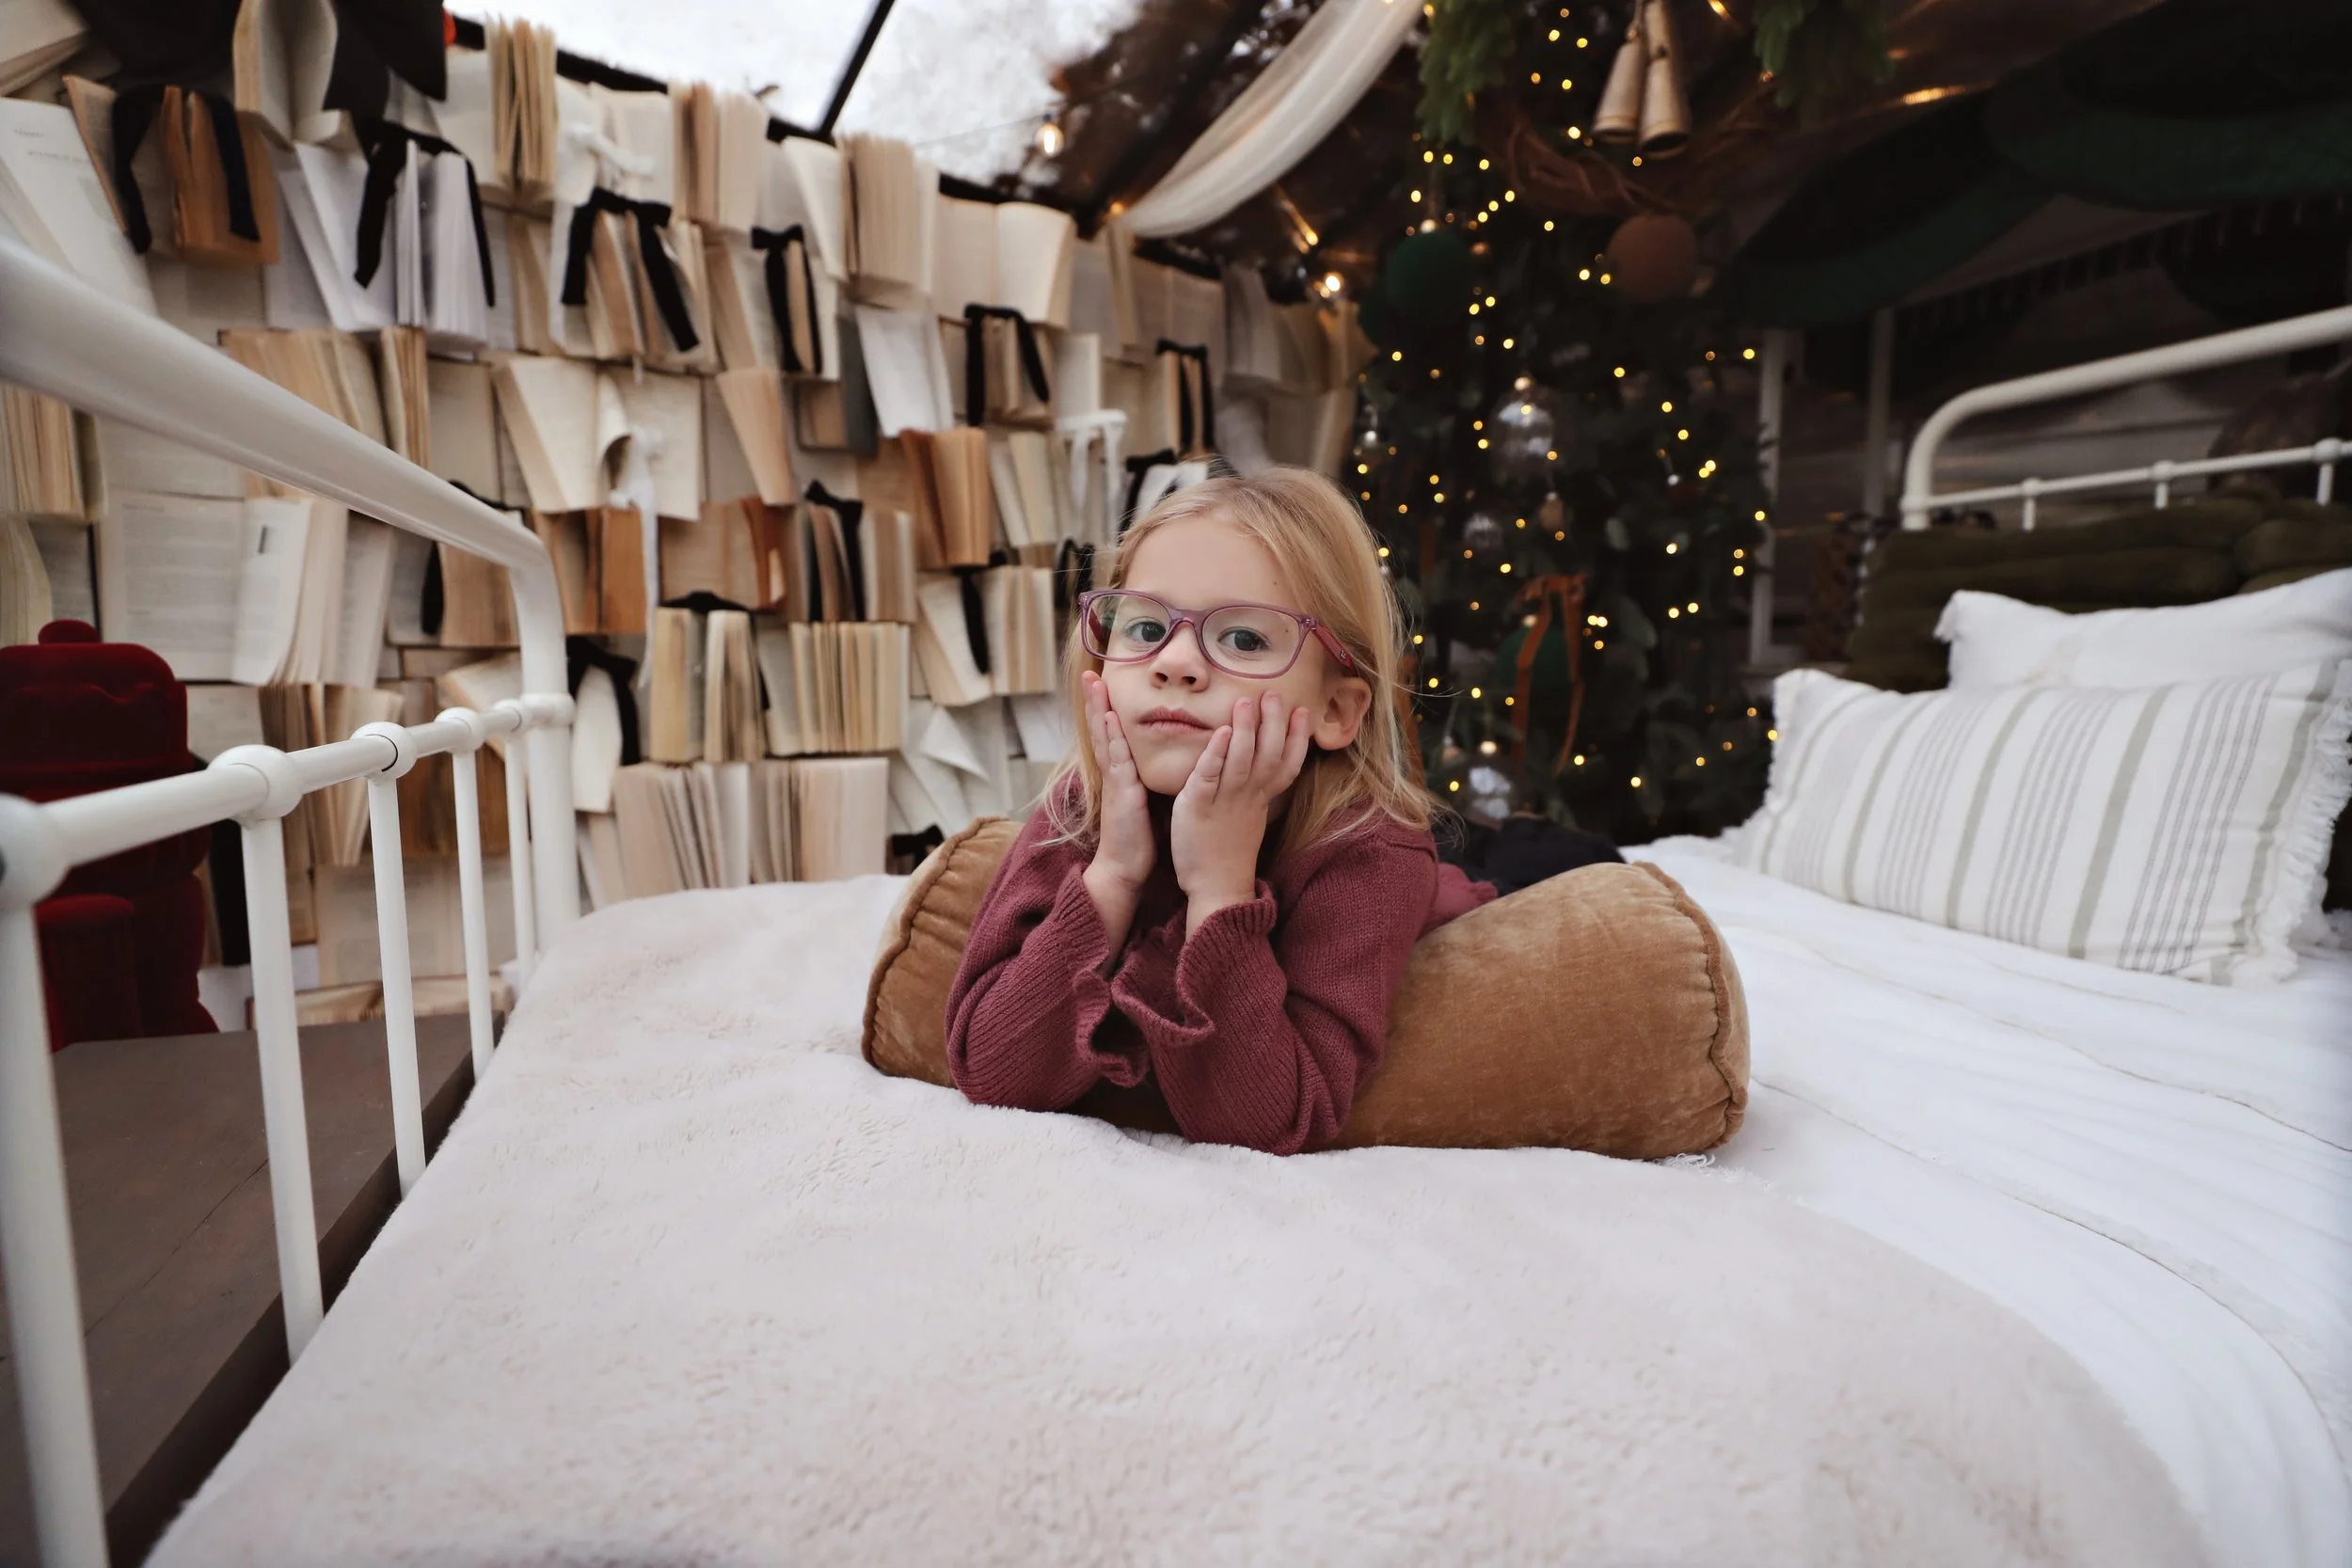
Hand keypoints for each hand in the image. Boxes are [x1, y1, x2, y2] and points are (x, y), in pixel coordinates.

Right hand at [1082, 672, 1151, 956]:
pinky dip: (1113, 738)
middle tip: (1088, 674)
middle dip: (1096, 701)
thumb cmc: (1137, 838)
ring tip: (1093, 684)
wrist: (1124, 869)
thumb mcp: (1142, 801)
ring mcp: (1115, 781)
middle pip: (1102, 729)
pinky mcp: (1122, 793)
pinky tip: (1112, 719)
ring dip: (1099, 710)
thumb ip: (1145, 780)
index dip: (1106, 710)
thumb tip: (1160, 762)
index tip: (1102, 684)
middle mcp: (1113, 773)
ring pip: (1105, 738)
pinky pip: (1117, 760)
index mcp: (1120, 774)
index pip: (1111, 735)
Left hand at [1172, 692, 1310, 924]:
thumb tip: (1258, 768)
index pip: (1287, 763)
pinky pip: (1210, 776)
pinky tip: (1221, 732)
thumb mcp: (1250, 818)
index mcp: (1261, 799)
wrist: (1215, 888)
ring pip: (1242, 761)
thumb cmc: (1229, 852)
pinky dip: (1217, 753)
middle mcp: (1248, 797)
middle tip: (1274, 694)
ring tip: (1246, 702)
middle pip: (1269, 755)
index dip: (1297, 737)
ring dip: (1246, 730)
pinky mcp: (1198, 807)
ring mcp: (1225, 802)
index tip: (1303, 712)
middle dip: (1274, 723)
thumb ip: (1255, 792)